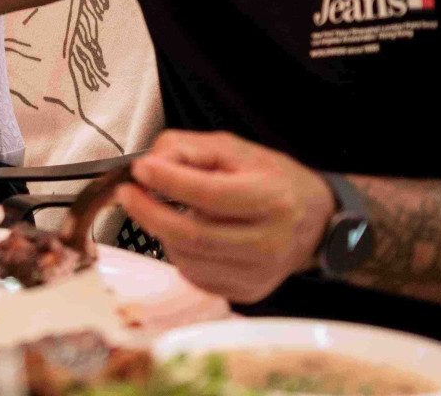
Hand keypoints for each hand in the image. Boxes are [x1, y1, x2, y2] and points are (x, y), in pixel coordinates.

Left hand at [116, 130, 335, 303]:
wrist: (314, 222)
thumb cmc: (270, 180)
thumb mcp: (233, 149)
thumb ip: (188, 148)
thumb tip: (150, 163)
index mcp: (272, 200)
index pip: (210, 195)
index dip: (169, 181)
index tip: (140, 169)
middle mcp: (269, 243)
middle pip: (193, 235)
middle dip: (149, 212)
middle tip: (126, 193)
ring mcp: (258, 274)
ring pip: (187, 257)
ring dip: (161, 232)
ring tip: (159, 210)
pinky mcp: (246, 292)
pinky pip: (195, 275)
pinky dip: (178, 252)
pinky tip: (184, 234)